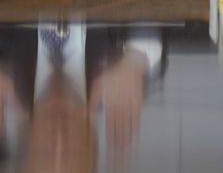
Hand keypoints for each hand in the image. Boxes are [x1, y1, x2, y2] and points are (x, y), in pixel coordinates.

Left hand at [89, 50, 146, 166]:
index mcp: (110, 104)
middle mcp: (121, 108)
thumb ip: (91, 102)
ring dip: (128, 140)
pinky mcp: (138, 104)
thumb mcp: (98, 86)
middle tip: (118, 156)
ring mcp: (131, 107)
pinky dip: (135, 129)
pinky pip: (137, 120)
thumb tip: (84, 115)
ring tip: (126, 152)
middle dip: (119, 144)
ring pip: (129, 127)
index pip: (110, 126)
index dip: (110, 138)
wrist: (131, 66)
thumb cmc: (112, 76)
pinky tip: (134, 136)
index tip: (110, 149)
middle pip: (120, 130)